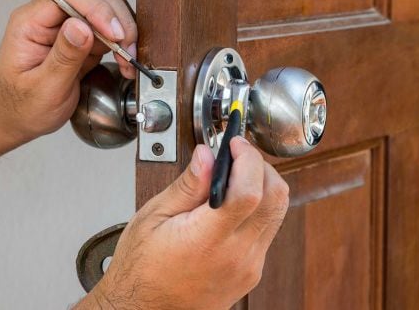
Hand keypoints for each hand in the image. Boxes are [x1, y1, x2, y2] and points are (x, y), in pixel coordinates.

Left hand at [0, 0, 137, 142]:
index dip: (95, 8)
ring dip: (122, 28)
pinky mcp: (82, 38)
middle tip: (126, 47)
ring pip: (104, 6)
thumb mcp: (42, 88)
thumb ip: (63, 57)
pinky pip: (108, 28)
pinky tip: (125, 60)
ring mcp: (67, 26)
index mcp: (29, 22)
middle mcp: (48, 17)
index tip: (113, 32)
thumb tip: (81, 26)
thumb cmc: (20, 106)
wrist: (17, 119)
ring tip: (127, 57)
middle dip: (114, 17)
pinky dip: (122, 41)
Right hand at [80, 138, 289, 309]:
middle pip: (276, 199)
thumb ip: (186, 185)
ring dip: (264, 186)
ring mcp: (248, 267)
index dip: (248, 159)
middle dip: (262, 166)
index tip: (235, 143)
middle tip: (238, 154)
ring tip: (235, 176)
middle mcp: (236, 255)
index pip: (250, 192)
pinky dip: (259, 209)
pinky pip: (268, 232)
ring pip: (278, 214)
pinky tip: (233, 204)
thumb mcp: (152, 218)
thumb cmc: (141, 270)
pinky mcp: (251, 273)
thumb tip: (207, 155)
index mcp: (207, 240)